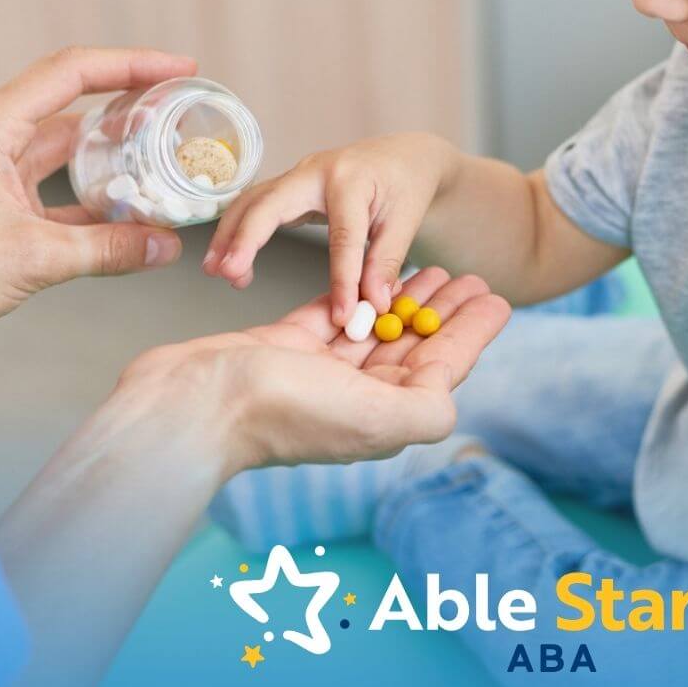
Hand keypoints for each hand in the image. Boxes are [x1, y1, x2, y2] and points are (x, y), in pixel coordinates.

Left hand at [0, 46, 197, 366]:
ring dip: (118, 156)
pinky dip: (101, 202)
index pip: (73, 73)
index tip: (181, 70)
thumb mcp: (34, 257)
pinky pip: (66, 193)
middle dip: (132, 106)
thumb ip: (108, 249)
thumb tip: (168, 245)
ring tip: (167, 158)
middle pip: (77, 104)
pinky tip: (137, 216)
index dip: (132, 64)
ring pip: (73, 151)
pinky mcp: (5, 211)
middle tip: (182, 113)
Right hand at [107, 266, 509, 476]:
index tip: (497, 297)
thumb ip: (426, 408)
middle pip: (414, 347)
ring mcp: (321, 372)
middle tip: (470, 275)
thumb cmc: (280, 412)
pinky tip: (375, 274)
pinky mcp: (287, 347)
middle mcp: (357, 397)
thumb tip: (449, 394)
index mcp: (386, 414)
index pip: (443, 366)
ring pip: (376, 329)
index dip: (472, 333)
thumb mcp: (374, 418)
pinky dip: (356, 294)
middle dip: (444, 312)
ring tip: (434, 268)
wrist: (190, 406)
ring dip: (406, 299)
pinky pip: (332, 316)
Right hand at [202, 132, 458, 325]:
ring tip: (217, 272)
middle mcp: (316, 171)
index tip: (340, 316)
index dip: (341, 280)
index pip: (343, 238)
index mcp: (352, 181)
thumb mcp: (405, 222)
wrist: (402, 156)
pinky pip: (255, 205)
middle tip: (227, 273)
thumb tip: (373, 305)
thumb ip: (387, 263)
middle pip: (270, 203)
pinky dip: (237, 230)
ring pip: (252, 200)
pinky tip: (229, 260)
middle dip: (245, 238)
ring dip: (229, 234)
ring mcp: (298, 175)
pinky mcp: (289, 186)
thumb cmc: (406, 186)